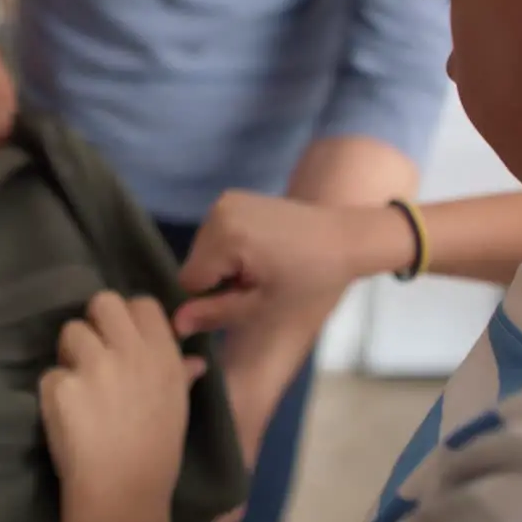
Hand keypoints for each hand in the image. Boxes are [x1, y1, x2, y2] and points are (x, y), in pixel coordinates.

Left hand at [39, 291, 206, 510]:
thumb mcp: (178, 407)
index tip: (124, 337)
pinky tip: (67, 412)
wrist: (124, 489)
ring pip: (70, 331)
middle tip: (95, 351)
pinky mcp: (59, 385)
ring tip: (79, 385)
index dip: (129, 316)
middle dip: (95, 322)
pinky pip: (50, 373)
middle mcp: (128, 350)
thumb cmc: (157, 450)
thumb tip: (195, 360)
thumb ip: (180, 374)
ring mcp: (92, 365)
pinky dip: (55, 391)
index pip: (141, 302)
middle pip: (102, 301)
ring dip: (71, 354)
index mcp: (161, 352)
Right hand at [174, 190, 364, 336]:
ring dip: (224, 266)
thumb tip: (175, 324)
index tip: (243, 300)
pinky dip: (230, 249)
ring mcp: (225, 200)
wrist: (345, 239)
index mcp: (225, 236)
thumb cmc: (311, 280)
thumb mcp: (263, 307)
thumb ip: (215, 314)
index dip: (210, 299)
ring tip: (262, 269)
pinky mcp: (233, 197)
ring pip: (203, 251)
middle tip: (258, 285)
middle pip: (194, 264)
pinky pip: (215, 235)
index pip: (189, 281)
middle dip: (218, 280)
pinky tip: (261, 253)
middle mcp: (218, 210)